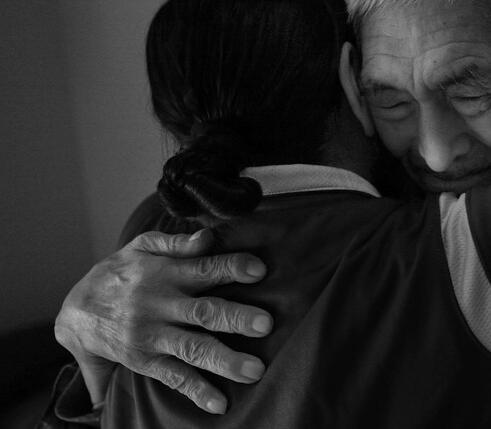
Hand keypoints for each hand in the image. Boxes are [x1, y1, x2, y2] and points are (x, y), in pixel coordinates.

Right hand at [54, 229, 272, 414]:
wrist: (75, 311)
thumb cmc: (120, 273)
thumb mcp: (141, 248)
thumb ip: (176, 242)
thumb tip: (207, 237)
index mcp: (165, 274)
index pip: (203, 268)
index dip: (231, 267)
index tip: (259, 270)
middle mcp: (161, 306)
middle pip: (203, 312)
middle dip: (236, 317)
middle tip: (266, 323)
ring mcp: (154, 336)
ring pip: (192, 348)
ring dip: (225, 360)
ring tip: (255, 370)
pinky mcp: (146, 361)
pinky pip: (173, 377)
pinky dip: (196, 391)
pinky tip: (219, 403)